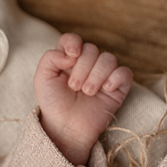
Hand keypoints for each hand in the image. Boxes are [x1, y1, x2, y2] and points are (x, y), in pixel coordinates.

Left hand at [34, 33, 132, 165]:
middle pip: (91, 49)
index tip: (71, 55)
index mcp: (68, 60)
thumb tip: (71, 53)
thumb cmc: (54, 104)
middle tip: (74, 87)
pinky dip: (115, 79)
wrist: (65, 127)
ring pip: (108, 59)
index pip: (73, 39)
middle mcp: (86, 64)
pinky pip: (124, 72)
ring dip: (96, 76)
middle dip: (81, 68)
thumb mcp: (42, 79)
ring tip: (87, 92)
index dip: (73, 42)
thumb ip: (50, 58)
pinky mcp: (117, 87)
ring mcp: (103, 75)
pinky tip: (105, 90)